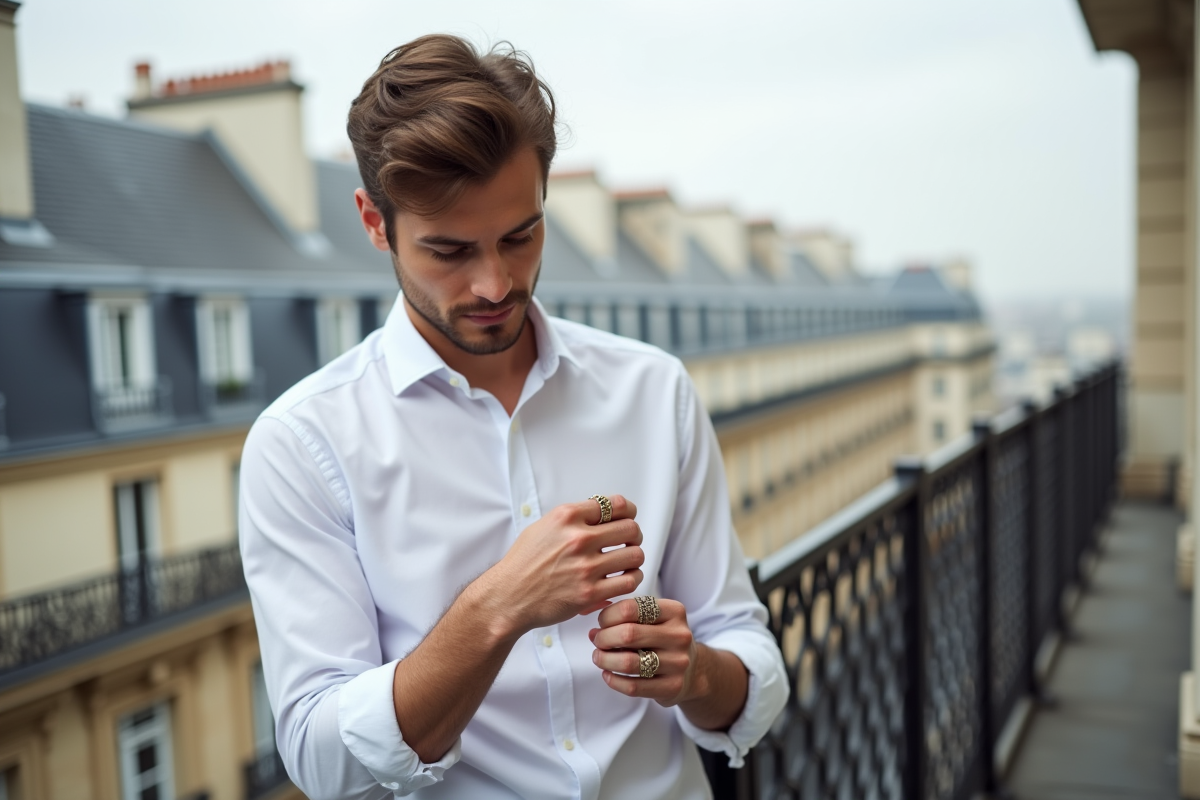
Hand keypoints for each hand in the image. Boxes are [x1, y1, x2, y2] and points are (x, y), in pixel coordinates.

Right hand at [474, 495, 643, 638]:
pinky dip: (631, 580)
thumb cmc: (523, 564)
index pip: (616, 504)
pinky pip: (628, 582)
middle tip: (629, 542)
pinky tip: (623, 580)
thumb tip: (601, 513)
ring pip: (635, 555)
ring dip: (634, 558)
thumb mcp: (543, 527)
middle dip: (634, 535)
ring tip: (627, 563)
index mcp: (567, 517)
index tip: (628, 518)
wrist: (508, 597)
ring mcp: (585, 567)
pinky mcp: (590, 593)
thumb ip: (572, 518)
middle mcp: (578, 539)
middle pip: (631, 529)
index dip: (629, 511)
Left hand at [589, 597, 698, 706]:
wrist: (693, 670)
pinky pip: (634, 687)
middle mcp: (679, 635)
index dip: (608, 616)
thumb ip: (626, 618)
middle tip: (597, 641)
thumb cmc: (663, 640)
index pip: (631, 608)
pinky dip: (614, 681)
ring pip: (629, 663)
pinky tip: (608, 675)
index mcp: (674, 611)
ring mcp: (678, 663)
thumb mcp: (654, 619)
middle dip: (604, 638)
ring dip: (605, 660)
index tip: (602, 623)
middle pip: (628, 634)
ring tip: (599, 658)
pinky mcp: (672, 686)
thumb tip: (594, 631)